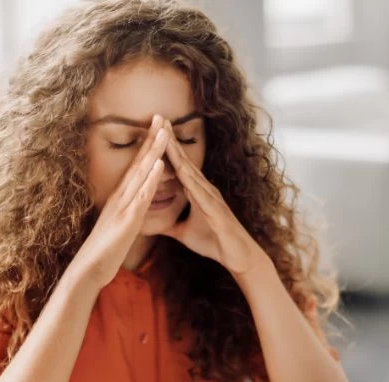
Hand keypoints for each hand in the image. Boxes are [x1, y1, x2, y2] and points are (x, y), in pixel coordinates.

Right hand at [73, 115, 168, 286]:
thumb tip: (133, 205)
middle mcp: (120, 197)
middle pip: (138, 163)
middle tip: (162, 118)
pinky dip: (151, 179)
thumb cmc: (105, 251)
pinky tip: (160, 165)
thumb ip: (126, 213)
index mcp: (121, 199)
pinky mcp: (127, 219)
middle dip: (151, 140)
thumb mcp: (118, 227)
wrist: (89, 270)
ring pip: (141, 174)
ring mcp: (123, 206)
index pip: (136, 168)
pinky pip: (141, 196)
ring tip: (165, 132)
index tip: (158, 129)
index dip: (147, 148)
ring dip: (154, 152)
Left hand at [159, 120, 268, 275]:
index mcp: (196, 191)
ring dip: (178, 152)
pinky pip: (200, 191)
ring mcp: (211, 196)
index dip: (166, 148)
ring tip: (166, 133)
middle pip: (183, 160)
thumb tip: (151, 224)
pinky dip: (189, 178)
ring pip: (190, 169)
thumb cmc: (214, 243)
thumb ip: (169, 225)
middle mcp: (204, 188)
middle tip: (158, 117)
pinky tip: (180, 168)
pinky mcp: (215, 208)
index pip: (177, 165)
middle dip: (170, 139)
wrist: (237, 257)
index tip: (153, 130)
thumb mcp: (184, 233)